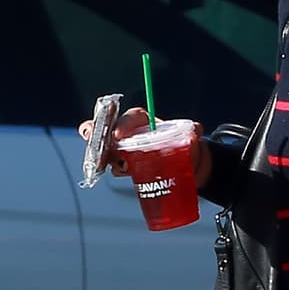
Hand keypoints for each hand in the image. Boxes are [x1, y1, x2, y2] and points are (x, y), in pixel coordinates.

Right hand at [76, 107, 204, 179]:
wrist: (189, 168)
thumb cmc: (187, 147)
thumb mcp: (192, 138)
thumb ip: (193, 132)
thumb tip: (196, 129)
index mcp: (147, 123)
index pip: (133, 118)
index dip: (123, 123)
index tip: (119, 134)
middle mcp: (133, 134)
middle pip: (110, 130)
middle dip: (97, 134)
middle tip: (93, 143)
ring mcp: (128, 150)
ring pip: (108, 148)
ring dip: (102, 154)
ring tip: (103, 162)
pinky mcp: (127, 165)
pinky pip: (113, 164)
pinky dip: (108, 167)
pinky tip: (108, 171)